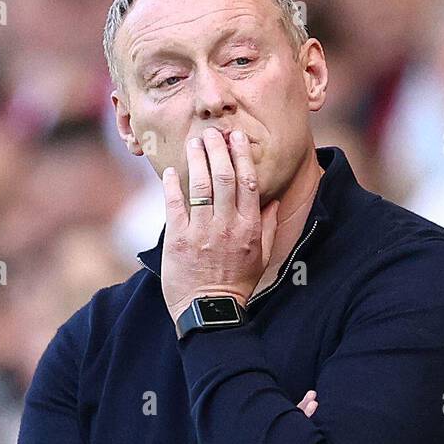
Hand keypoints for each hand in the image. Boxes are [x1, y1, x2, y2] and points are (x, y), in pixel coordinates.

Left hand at [161, 128, 279, 326]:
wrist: (210, 311)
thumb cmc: (237, 285)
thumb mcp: (260, 258)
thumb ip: (266, 227)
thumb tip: (273, 201)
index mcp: (248, 228)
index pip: (247, 182)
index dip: (241, 156)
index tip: (236, 138)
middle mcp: (227, 226)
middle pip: (223, 177)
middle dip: (217, 149)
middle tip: (211, 132)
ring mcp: (202, 231)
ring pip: (200, 184)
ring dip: (196, 158)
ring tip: (193, 142)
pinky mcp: (179, 239)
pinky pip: (175, 203)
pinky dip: (172, 184)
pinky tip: (170, 171)